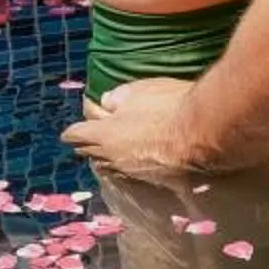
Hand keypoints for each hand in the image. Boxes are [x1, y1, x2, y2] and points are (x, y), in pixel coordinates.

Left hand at [63, 74, 197, 178]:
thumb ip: (119, 97)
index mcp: (104, 134)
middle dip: (85, 146)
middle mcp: (113, 157)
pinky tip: (131, 160)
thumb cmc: (167, 106)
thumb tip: (107, 102)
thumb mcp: (140, 90)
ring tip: (105, 151)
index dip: (72, 131)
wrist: (200, 134)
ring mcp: (133, 171)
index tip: (68, 132)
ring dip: (105, 158)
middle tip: (85, 139)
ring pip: (110, 166)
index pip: (77, 134)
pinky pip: (129, 172)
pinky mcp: (152, 178)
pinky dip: (125, 164)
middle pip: (91, 154)